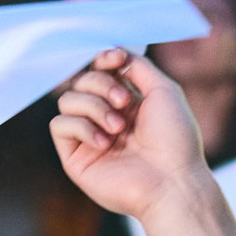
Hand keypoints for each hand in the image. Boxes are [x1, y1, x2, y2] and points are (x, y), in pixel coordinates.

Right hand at [50, 50, 207, 222]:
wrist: (172, 183)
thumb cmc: (175, 140)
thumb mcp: (164, 91)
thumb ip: (139, 67)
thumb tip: (116, 52)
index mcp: (127, 103)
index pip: (99, 70)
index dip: (103, 59)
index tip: (117, 60)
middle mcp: (105, 118)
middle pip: (81, 80)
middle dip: (100, 83)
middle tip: (124, 101)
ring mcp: (89, 138)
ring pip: (67, 100)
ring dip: (93, 106)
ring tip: (118, 128)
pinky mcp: (75, 158)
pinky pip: (59, 125)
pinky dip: (81, 126)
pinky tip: (105, 142)